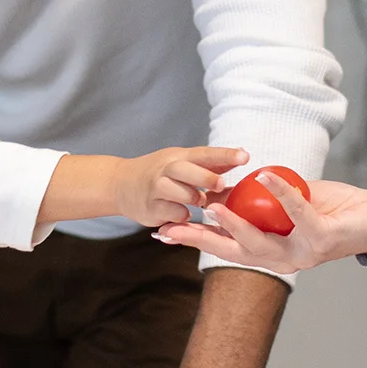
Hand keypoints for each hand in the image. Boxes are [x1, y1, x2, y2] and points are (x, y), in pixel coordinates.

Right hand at [117, 146, 248, 226]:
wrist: (121, 185)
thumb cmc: (161, 173)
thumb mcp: (183, 162)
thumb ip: (211, 163)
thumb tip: (242, 155)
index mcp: (179, 156)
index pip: (204, 153)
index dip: (224, 155)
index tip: (244, 156)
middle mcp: (166, 169)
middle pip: (185, 170)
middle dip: (205, 177)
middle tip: (221, 184)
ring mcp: (156, 188)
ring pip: (178, 193)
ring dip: (192, 198)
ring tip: (198, 200)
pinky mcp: (150, 207)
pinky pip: (172, 213)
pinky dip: (181, 214)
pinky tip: (182, 214)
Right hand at [153, 174, 366, 274]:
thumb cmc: (331, 209)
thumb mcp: (286, 202)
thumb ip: (257, 201)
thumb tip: (223, 189)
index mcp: (270, 252)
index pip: (225, 248)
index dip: (194, 240)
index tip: (162, 232)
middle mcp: (282, 260)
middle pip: (233, 251)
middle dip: (200, 240)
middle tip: (171, 228)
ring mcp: (301, 253)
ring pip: (259, 240)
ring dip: (234, 222)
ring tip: (212, 204)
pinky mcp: (321, 239)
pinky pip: (295, 212)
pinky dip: (280, 192)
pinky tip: (265, 175)